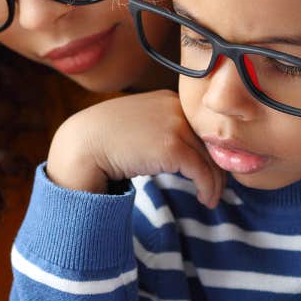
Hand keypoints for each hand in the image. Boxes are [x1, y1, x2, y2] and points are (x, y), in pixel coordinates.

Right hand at [46, 91, 223, 208]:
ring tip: (211, 199)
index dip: (211, 151)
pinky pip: (202, 171)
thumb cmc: (103, 141)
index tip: (212, 171)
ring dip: (215, 183)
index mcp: (168, 100)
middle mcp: (175, 107)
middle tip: (218, 189)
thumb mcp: (137, 127)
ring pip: (210, 157)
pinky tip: (205, 199)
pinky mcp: (172, 146)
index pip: (201, 127)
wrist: (82, 145)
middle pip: (210, 141)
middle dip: (218, 168)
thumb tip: (178, 155)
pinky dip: (208, 188)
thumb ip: (159, 131)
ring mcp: (175, 125)